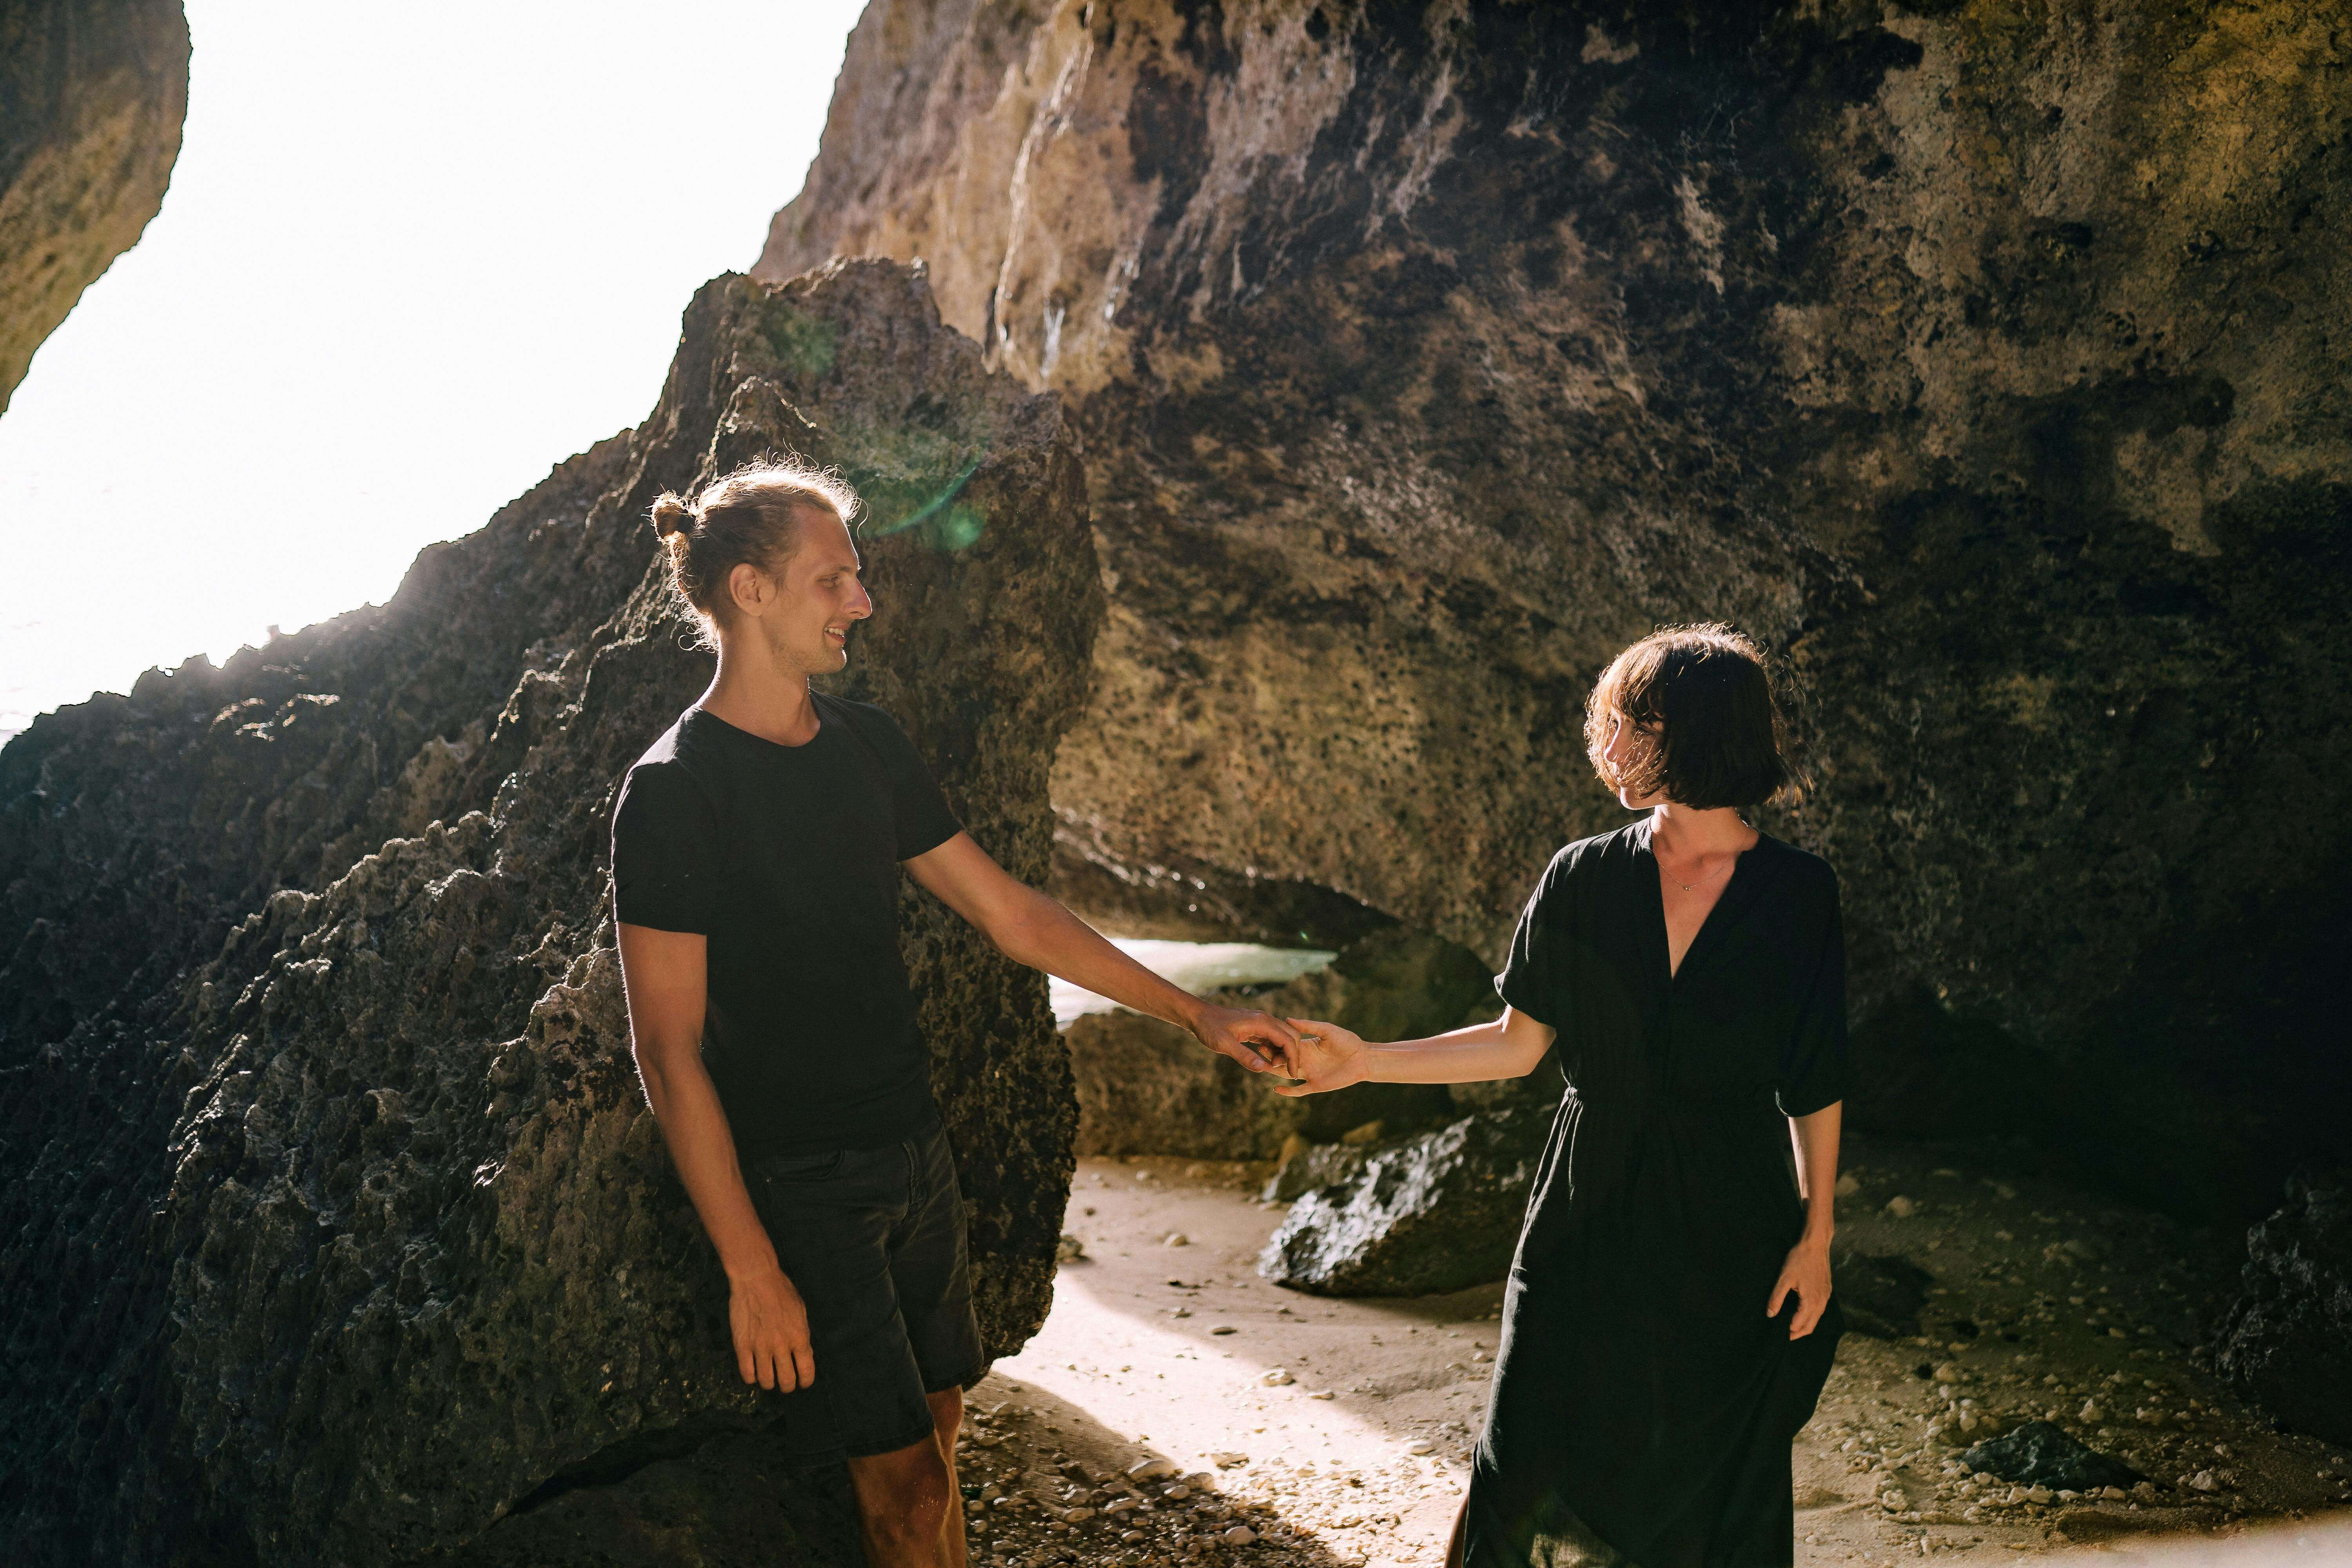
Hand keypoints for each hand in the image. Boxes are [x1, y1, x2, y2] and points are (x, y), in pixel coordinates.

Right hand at [730, 1266, 815, 1388]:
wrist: (756, 1278)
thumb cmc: (782, 1291)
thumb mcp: (801, 1311)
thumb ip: (802, 1335)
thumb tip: (804, 1354)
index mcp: (799, 1337)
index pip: (806, 1371)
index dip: (805, 1381)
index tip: (803, 1383)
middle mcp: (781, 1346)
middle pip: (786, 1381)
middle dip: (788, 1386)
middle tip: (785, 1383)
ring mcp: (760, 1347)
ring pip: (766, 1381)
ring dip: (769, 1383)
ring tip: (769, 1378)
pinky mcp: (742, 1345)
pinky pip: (746, 1373)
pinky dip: (751, 1378)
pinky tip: (754, 1372)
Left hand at [1186, 1001, 1299, 1072]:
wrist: (1199, 1016)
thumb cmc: (1209, 1028)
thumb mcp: (1224, 1044)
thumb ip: (1244, 1056)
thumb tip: (1263, 1068)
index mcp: (1261, 1022)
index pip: (1288, 1040)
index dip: (1293, 1058)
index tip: (1293, 1074)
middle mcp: (1265, 1020)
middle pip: (1291, 1036)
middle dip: (1290, 1054)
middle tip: (1277, 1068)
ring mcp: (1260, 1022)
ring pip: (1282, 1037)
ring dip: (1282, 1052)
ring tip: (1270, 1065)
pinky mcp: (1255, 1027)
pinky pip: (1272, 1038)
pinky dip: (1274, 1049)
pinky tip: (1265, 1058)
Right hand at [1270, 1017, 1369, 1096]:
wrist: (1363, 1058)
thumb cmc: (1347, 1041)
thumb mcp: (1327, 1030)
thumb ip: (1309, 1026)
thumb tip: (1288, 1019)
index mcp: (1305, 1046)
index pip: (1285, 1046)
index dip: (1274, 1044)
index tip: (1262, 1039)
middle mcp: (1304, 1060)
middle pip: (1282, 1060)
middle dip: (1270, 1057)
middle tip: (1259, 1053)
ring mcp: (1309, 1073)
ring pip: (1286, 1074)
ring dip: (1275, 1072)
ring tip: (1261, 1068)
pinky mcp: (1316, 1085)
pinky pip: (1299, 1091)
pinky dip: (1287, 1092)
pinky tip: (1276, 1089)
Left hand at [1766, 1236, 1831, 1338]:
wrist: (1816, 1244)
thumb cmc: (1799, 1259)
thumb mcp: (1784, 1278)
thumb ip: (1776, 1298)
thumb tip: (1770, 1315)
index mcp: (1811, 1302)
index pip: (1799, 1324)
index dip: (1788, 1330)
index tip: (1778, 1334)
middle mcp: (1821, 1303)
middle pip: (1810, 1326)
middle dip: (1798, 1333)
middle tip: (1785, 1337)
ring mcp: (1826, 1297)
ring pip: (1816, 1319)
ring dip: (1805, 1326)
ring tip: (1792, 1328)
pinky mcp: (1827, 1291)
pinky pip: (1820, 1310)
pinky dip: (1811, 1317)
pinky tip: (1803, 1313)